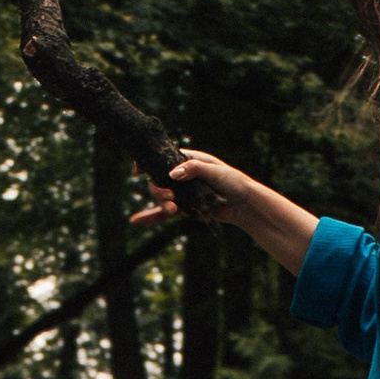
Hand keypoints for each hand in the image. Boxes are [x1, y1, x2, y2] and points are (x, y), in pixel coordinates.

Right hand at [131, 152, 317, 273]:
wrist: (244, 204)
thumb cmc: (232, 182)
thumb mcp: (215, 172)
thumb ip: (194, 170)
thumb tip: (172, 174)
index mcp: (187, 160)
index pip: (161, 157)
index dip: (147, 162)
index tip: (137, 170)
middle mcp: (181, 175)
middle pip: (158, 180)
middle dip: (158, 190)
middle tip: (170, 199)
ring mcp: (181, 192)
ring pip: (161, 196)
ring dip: (161, 204)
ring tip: (172, 211)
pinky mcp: (183, 207)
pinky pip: (163, 212)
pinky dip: (150, 216)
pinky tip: (136, 221)